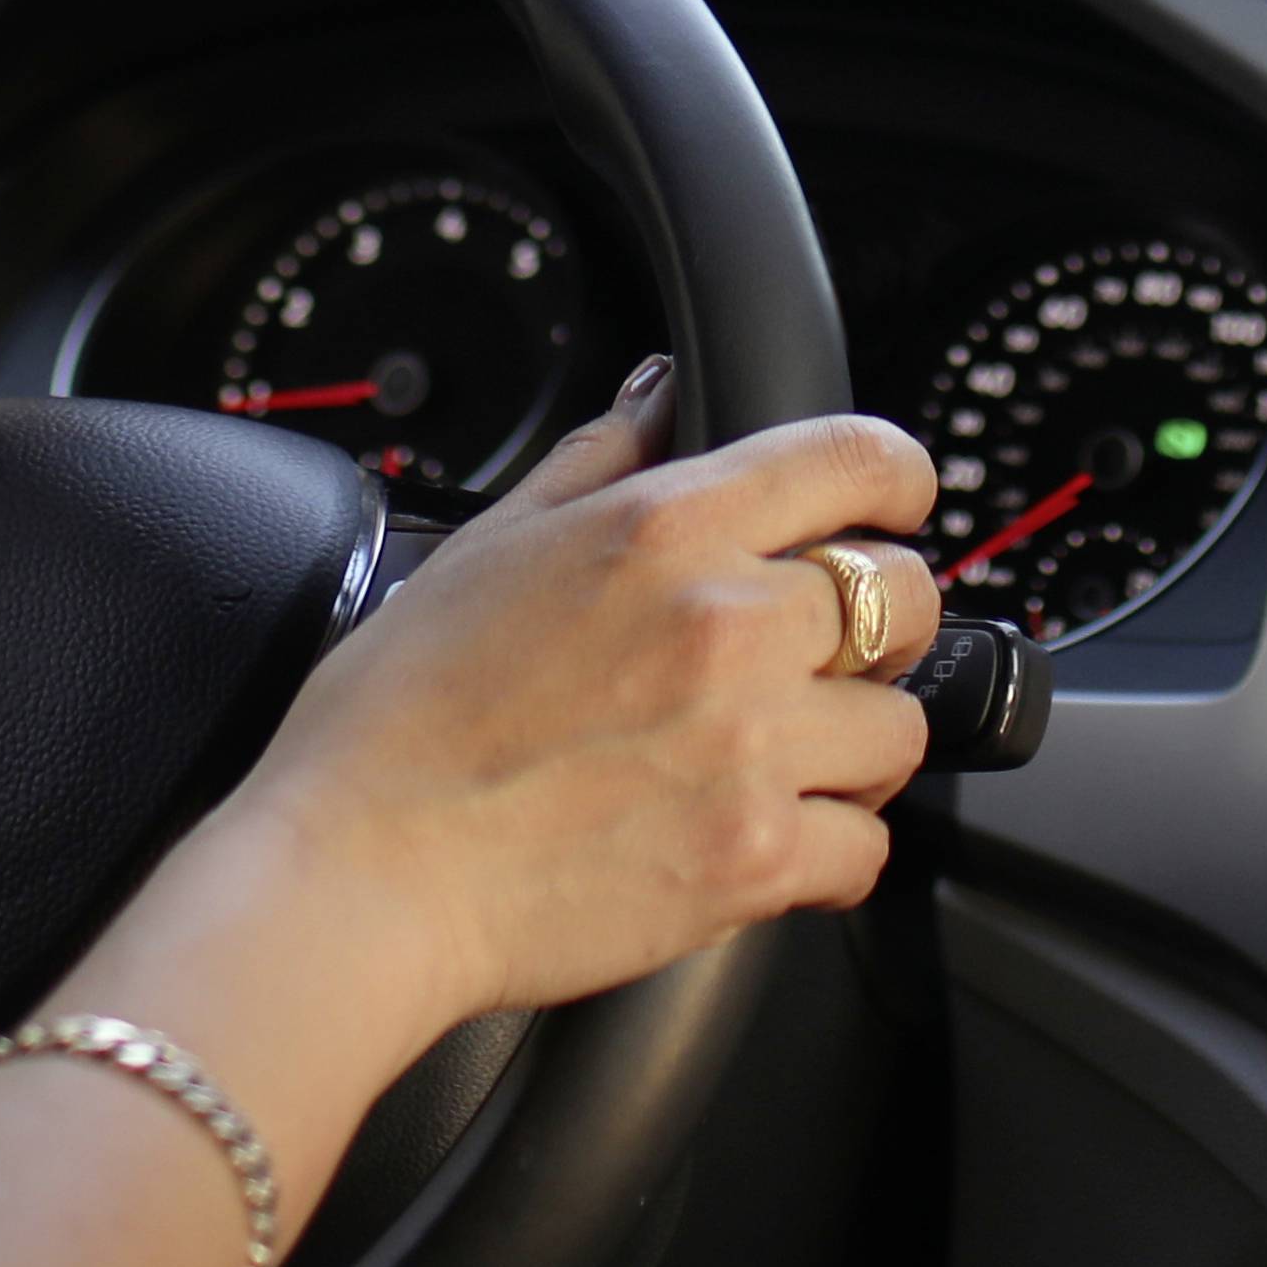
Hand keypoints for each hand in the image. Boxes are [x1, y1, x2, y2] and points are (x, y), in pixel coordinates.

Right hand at [170, 377, 942, 1051]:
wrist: (359, 872)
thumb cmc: (399, 717)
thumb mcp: (490, 544)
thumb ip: (598, 457)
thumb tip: (659, 394)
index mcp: (667, 527)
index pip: (859, 460)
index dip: (898, 481)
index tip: (895, 508)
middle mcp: (730, 625)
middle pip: (907, 596)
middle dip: (881, 622)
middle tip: (824, 655)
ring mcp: (752, 746)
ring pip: (899, 730)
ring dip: (855, 744)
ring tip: (781, 758)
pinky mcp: (753, 861)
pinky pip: (865, 847)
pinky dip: (829, 850)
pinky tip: (765, 839)